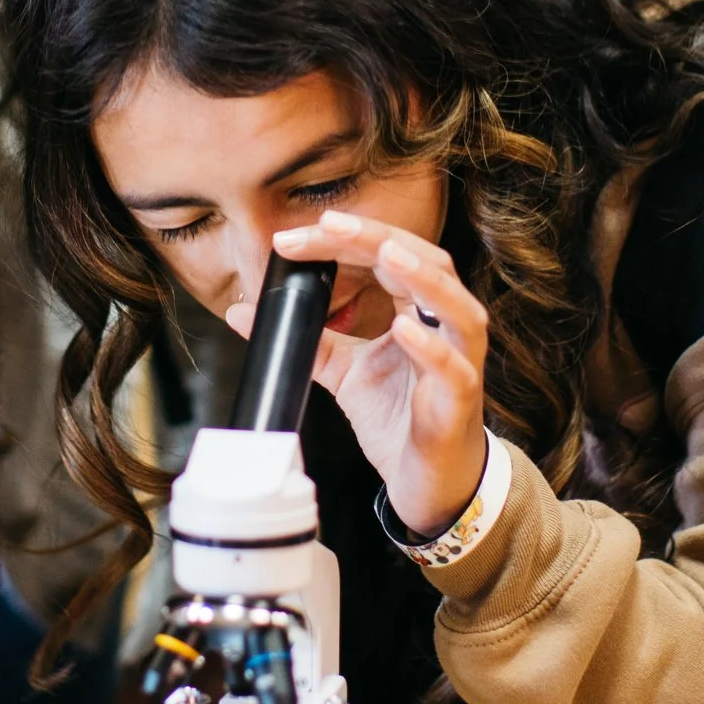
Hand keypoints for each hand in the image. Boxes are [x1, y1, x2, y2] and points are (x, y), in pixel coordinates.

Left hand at [232, 209, 488, 536]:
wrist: (426, 479)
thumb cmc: (399, 417)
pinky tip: (403, 329)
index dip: (344, 239)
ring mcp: (460, 360)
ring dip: (422, 276)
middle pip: (425, 264)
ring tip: (384, 252)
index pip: (389, 256)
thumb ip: (308, 338)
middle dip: (378, 238)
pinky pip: (452, 367)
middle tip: (329, 224)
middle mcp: (446, 326)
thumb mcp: (345, 372)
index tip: (292, 239)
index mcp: (420, 309)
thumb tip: (242, 313)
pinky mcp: (460, 399)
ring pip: (456, 306)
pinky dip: (430, 345)